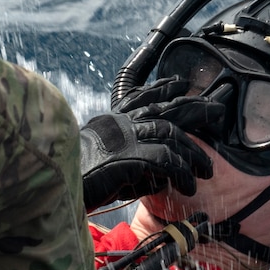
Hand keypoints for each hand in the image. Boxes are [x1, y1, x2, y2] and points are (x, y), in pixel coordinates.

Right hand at [77, 78, 226, 210]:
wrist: (52, 186)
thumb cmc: (73, 181)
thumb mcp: (99, 164)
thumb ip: (126, 161)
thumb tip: (155, 174)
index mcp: (109, 122)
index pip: (139, 98)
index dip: (161, 89)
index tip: (179, 83)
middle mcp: (118, 123)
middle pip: (164, 109)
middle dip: (194, 109)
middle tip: (217, 110)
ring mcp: (124, 137)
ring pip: (170, 135)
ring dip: (192, 154)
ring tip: (206, 171)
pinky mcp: (129, 156)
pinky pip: (166, 160)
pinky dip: (181, 172)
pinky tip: (188, 184)